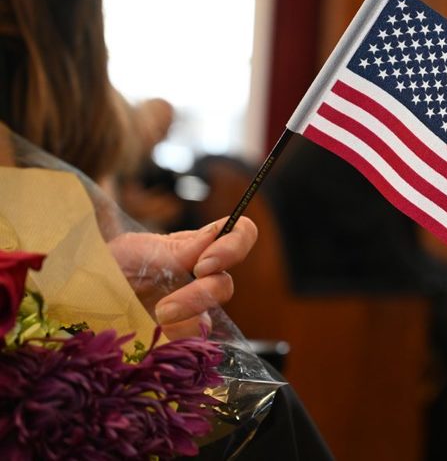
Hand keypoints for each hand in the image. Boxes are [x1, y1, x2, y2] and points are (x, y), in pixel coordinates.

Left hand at [108, 217, 256, 338]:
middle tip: (165, 308)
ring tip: (155, 322)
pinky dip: (179, 341)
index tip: (202, 265)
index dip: (233, 247)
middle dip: (200, 295)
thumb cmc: (107, 265)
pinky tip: (157, 337)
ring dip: (187, 320)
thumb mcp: (138, 250)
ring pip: (214, 316)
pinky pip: (194, 342)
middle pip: (226, 284)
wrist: (78, 298)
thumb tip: (217, 232)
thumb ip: (179, 248)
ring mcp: (192, 310)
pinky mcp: (179, 338)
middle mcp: (200, 277)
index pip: (240, 235)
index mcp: (196, 247)